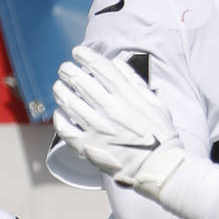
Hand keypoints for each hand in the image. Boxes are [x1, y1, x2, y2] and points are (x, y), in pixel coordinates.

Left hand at [51, 45, 186, 198]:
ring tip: (58, 86)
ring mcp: (96, 127)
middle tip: (64, 69)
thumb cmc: (160, 135)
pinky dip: (59, 118)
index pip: (100, 67)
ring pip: (69, 102)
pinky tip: (59, 113)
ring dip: (61, 90)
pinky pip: (65, 129)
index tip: (78, 52)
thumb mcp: (155, 104)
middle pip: (80, 81)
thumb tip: (117, 64)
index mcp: (126, 96)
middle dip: (68, 70)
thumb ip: (135, 82)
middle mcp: (109, 108)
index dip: (85, 56)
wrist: (158, 166)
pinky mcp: (88, 146)